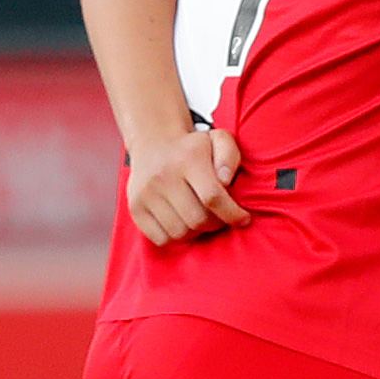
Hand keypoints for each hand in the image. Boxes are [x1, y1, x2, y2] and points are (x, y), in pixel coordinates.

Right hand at [125, 126, 246, 245]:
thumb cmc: (195, 147)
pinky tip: (185, 224)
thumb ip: (230, 157)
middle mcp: (163, 178)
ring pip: (180, 232)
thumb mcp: (219, 140)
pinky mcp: (135, 208)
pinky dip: (178, 238)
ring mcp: (146, 195)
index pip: (213, 197)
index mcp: (188, 160)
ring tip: (203, 219)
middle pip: (197, 219)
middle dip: (217, 224)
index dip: (233, 214)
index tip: (244, 219)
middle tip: (222, 217)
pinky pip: (161, 239)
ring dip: (198, 232)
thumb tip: (226, 181)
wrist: (154, 144)